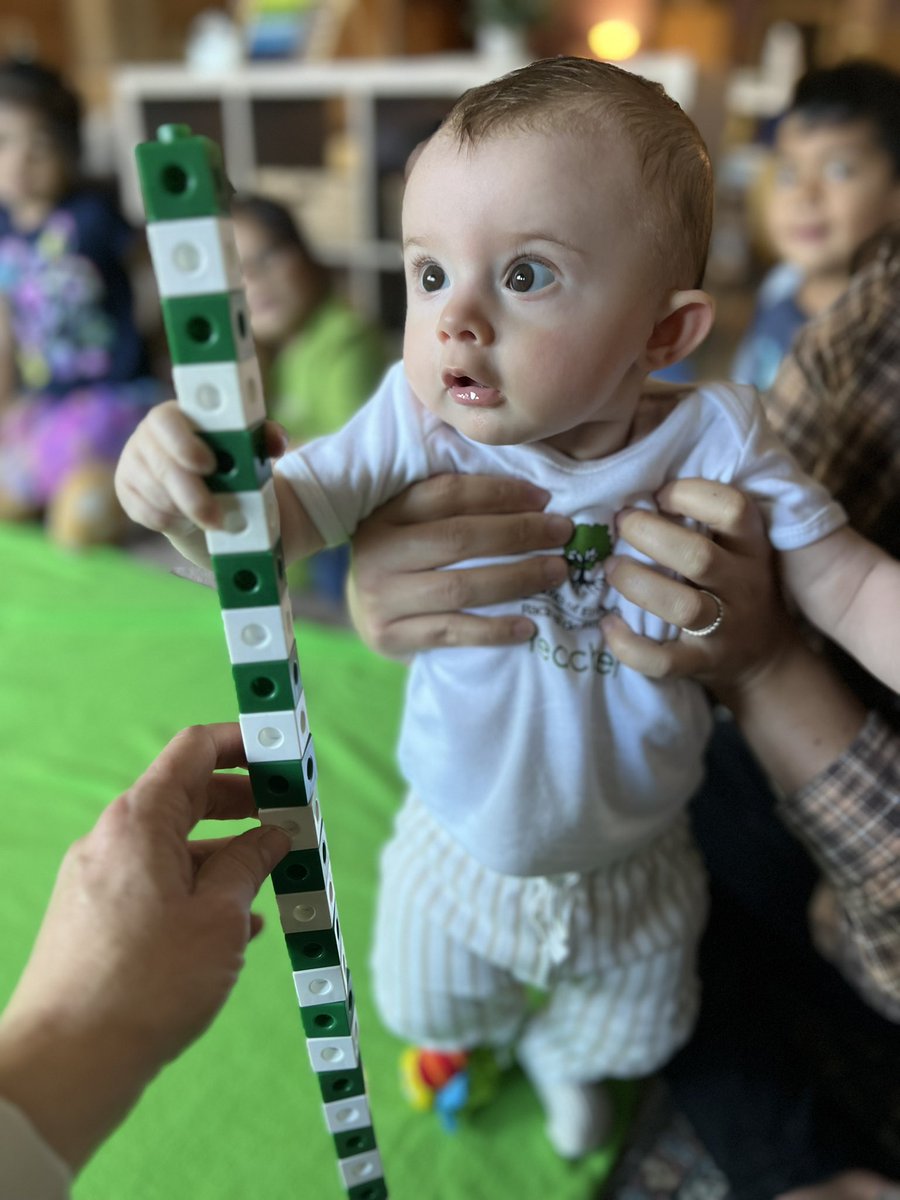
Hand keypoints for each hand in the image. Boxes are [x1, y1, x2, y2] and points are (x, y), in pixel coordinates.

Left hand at [0, 724, 289, 1171]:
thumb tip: (271, 836)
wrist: (67, 1063)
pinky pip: (157, 882)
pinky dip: (198, 887)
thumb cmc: (146, 985)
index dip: (245, 743)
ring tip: (272, 878)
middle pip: (186, 795)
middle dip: (243, 801)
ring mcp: (100, 878)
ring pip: (174, 844)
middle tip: (290, 818)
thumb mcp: (219, 917)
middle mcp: (112, 839)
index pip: (195, 751)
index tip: (284, 755)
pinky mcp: (97, 916)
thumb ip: (249, 863)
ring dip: (225, 852)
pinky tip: (236, 924)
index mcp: (139, 821)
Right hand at [115, 400, 286, 537]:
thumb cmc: (229, 461)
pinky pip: (146, 513)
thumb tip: (277, 441)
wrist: (207, 492)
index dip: (184, 444)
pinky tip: (187, 519)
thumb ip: (264, 437)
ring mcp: (133, 463)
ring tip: (211, 517)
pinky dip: (172, 522)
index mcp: (176, 415)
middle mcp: (148, 436)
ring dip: (186, 512)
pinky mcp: (126, 492)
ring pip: (156, 494)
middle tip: (218, 519)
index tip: (210, 466)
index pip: (167, 421)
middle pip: (162, 466)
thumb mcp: (249, 448)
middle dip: (193, 497)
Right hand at [347, 473, 573, 657]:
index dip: (500, 493)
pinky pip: (452, 632)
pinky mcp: (389, 635)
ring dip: (517, 578)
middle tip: (562, 532)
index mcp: (386, 513)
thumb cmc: (408, 561)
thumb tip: (532, 493)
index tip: (544, 497)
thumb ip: (456, 507)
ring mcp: (381, 597)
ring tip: (556, 572)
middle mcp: (377, 552)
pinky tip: (528, 626)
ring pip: (460, 587)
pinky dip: (494, 630)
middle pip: (459, 538)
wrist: (368, 614)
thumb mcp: (416, 525)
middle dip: (519, 533)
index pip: (448, 493)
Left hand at [600, 478, 791, 695]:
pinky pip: (664, 660)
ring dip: (637, 584)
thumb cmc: (733, 586)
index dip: (689, 494)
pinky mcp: (703, 664)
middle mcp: (743, 584)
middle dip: (649, 535)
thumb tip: (636, 485)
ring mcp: (726, 628)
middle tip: (619, 524)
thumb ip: (702, 522)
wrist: (763, 657)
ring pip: (682, 607)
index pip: (732, 509)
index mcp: (751, 546)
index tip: (657, 495)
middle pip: (698, 556)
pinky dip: (628, 645)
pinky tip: (608, 625)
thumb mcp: (736, 549)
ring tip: (610, 569)